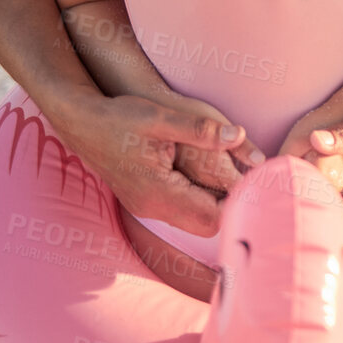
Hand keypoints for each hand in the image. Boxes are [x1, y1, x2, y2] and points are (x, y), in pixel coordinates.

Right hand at [64, 91, 257, 236]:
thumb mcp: (160, 117)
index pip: (212, 216)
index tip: (262, 185)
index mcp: (157, 193)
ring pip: (196, 220)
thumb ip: (200, 129)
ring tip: (242, 179)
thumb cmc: (117, 117)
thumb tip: (238, 134)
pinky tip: (217, 178)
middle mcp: (152, 208)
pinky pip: (183, 211)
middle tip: (256, 182)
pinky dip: (203, 200)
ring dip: (218, 204)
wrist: (80, 122)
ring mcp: (147, 207)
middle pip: (207, 225)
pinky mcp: (146, 201)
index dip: (240, 203)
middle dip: (233, 207)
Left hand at [279, 88, 342, 224]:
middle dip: (311, 206)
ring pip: (334, 201)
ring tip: (280, 196)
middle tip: (277, 202)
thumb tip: (314, 140)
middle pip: (337, 211)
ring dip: (312, 197)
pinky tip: (296, 182)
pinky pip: (335, 188)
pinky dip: (318, 185)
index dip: (320, 210)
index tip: (292, 205)